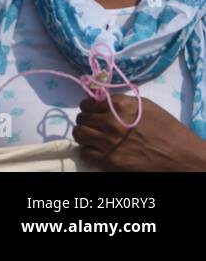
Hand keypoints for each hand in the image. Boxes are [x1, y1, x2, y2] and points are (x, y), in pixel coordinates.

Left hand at [74, 94, 204, 171]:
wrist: (182, 157)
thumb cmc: (167, 130)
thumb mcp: (145, 107)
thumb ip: (121, 102)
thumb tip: (99, 99)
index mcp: (119, 105)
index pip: (88, 102)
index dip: (89, 107)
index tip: (93, 112)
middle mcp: (110, 121)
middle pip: (82, 117)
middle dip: (86, 120)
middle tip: (93, 126)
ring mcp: (108, 142)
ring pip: (79, 133)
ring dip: (84, 134)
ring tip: (92, 137)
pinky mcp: (109, 160)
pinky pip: (85, 152)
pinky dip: (89, 151)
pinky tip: (98, 151)